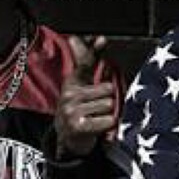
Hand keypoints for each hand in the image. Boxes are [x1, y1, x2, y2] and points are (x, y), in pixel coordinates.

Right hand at [55, 36, 116, 158]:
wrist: (68, 141)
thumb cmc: (81, 110)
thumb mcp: (84, 86)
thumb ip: (91, 63)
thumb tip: (101, 38)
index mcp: (72, 83)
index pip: (84, 63)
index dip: (91, 50)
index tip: (103, 38)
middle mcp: (69, 94)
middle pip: (108, 89)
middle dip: (109, 99)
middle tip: (98, 109)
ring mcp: (71, 110)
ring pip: (110, 104)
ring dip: (109, 114)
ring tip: (97, 118)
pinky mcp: (78, 126)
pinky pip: (109, 120)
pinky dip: (109, 126)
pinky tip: (98, 127)